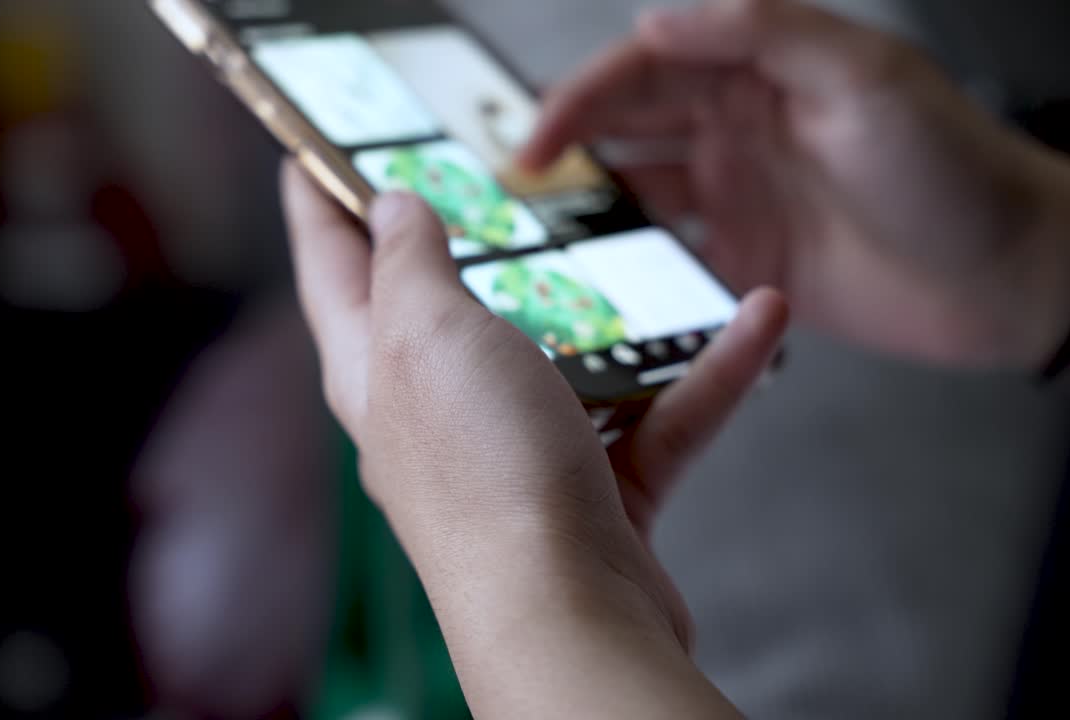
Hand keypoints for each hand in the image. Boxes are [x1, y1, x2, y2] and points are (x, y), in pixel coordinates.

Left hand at [282, 161, 785, 716]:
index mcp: (377, 371)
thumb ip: (410, 263)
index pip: (330, 271)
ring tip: (650, 244)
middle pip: (443, 311)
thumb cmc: (484, 473)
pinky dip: (705, 371)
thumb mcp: (430, 333)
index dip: (317, 206)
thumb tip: (393, 207)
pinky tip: (757, 318)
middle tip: (488, 179)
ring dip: (620, 310)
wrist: (566, 616)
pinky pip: (655, 415)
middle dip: (464, 244)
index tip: (312, 158)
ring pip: (568, 360)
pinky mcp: (596, 494)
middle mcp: (438, 416)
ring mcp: (518, 456)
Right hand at [522, 0, 1069, 371]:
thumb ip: (763, 36)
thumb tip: (657, 22)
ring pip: (636, 198)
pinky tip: (597, 284)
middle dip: (563, 156)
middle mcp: (737, 131)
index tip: (533, 141)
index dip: (578, 101)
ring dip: (586, 214)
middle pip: (624, 132)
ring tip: (534, 243)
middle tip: (509, 194)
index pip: (643, 72)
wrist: (1011, 276)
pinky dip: (630, 270)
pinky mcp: (745, 266)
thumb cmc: (954, 169)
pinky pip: (668, 261)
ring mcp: (738, 201)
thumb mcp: (865, 79)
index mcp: (757, 73)